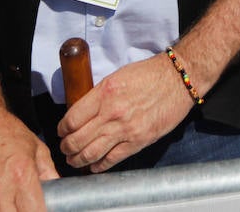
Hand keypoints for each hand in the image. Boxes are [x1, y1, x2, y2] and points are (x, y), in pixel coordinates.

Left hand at [57, 52, 190, 172]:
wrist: (178, 79)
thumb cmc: (149, 74)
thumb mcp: (117, 77)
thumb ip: (98, 96)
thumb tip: (82, 114)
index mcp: (104, 93)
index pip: (71, 120)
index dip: (62, 129)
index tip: (62, 131)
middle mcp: (112, 113)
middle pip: (77, 140)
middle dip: (66, 147)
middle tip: (65, 148)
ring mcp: (126, 129)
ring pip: (91, 153)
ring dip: (78, 159)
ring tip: (75, 159)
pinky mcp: (139, 141)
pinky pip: (112, 159)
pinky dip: (99, 166)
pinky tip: (94, 166)